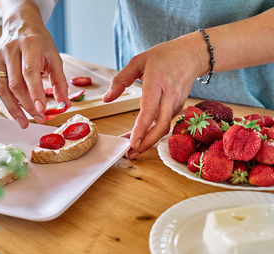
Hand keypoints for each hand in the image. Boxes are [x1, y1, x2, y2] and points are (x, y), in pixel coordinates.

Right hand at [0, 16, 69, 128]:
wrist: (21, 25)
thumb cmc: (40, 43)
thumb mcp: (54, 58)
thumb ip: (60, 82)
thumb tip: (65, 105)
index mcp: (29, 45)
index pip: (30, 73)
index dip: (35, 93)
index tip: (41, 110)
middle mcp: (10, 50)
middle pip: (15, 84)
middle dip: (27, 105)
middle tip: (38, 119)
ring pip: (1, 87)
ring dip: (11, 107)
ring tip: (22, 122)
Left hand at [103, 33, 207, 158]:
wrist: (193, 54)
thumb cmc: (164, 56)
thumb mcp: (138, 61)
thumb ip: (120, 80)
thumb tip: (107, 98)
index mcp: (157, 82)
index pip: (149, 109)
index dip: (141, 128)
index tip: (132, 142)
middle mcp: (169, 96)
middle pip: (161, 126)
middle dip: (147, 143)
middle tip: (130, 153)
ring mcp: (176, 103)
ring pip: (164, 128)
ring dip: (149, 141)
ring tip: (132, 150)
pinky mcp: (178, 107)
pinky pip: (165, 123)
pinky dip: (153, 133)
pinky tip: (141, 137)